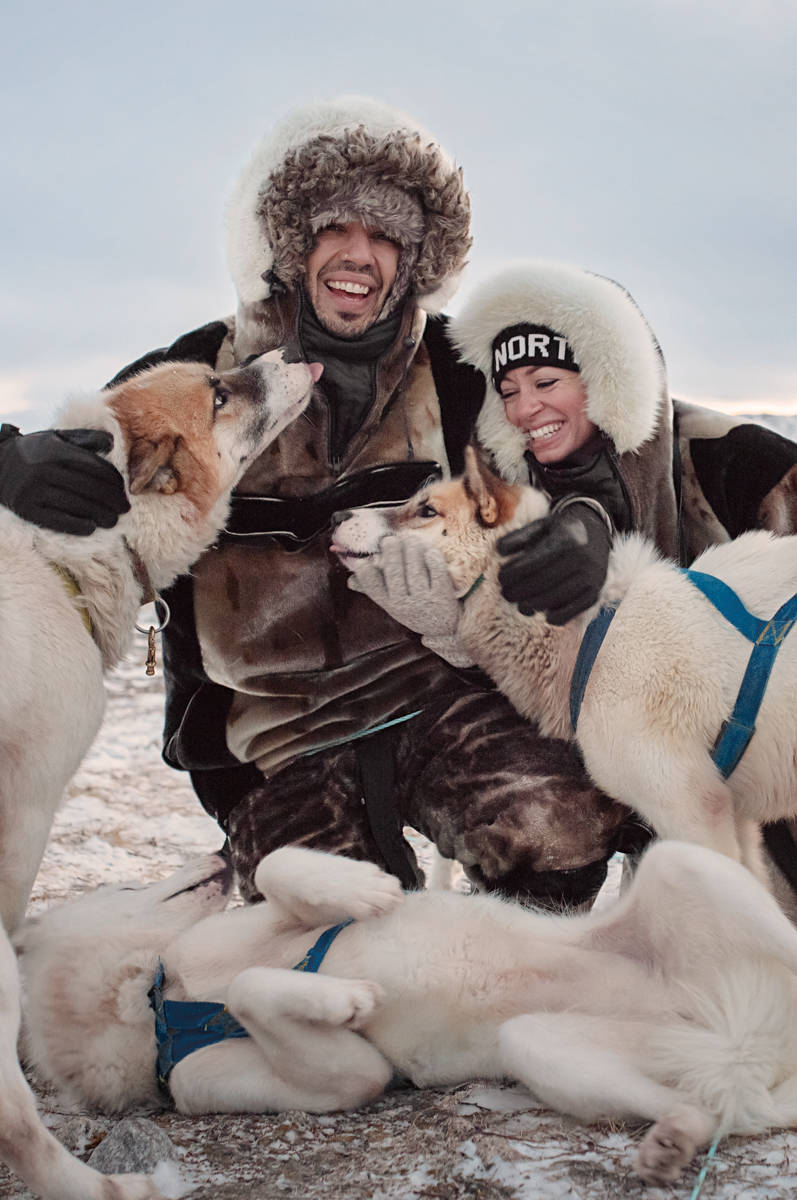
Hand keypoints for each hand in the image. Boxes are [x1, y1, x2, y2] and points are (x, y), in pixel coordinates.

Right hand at [0, 426, 129, 535]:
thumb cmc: (36, 452)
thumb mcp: (56, 439)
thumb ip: (84, 439)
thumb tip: (112, 442)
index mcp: (56, 452)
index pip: (93, 467)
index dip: (113, 480)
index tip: (126, 490)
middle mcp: (44, 470)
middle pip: (88, 488)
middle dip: (111, 499)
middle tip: (125, 508)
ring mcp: (34, 491)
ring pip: (75, 505)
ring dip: (99, 515)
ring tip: (112, 520)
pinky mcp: (27, 509)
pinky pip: (57, 520)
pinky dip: (76, 525)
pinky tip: (91, 527)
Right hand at [347, 534, 460, 635]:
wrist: (444, 628)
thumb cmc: (414, 609)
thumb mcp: (393, 604)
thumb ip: (375, 589)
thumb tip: (349, 581)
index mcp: (390, 604)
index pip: (373, 587)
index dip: (365, 572)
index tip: (363, 558)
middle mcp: (405, 603)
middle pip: (394, 572)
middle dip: (391, 551)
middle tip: (391, 539)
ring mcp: (424, 599)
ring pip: (415, 567)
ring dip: (412, 548)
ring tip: (410, 538)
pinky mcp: (442, 594)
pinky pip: (436, 570)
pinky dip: (432, 557)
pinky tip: (429, 550)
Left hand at [497, 501, 611, 624]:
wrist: (596, 530)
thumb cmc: (560, 530)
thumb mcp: (540, 525)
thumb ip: (519, 537)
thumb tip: (499, 551)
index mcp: (567, 539)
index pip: (534, 562)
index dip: (513, 573)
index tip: (500, 578)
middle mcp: (582, 558)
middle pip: (542, 583)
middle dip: (519, 591)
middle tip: (506, 594)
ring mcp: (591, 576)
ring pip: (555, 599)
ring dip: (533, 606)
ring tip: (520, 605)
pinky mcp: (595, 591)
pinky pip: (573, 611)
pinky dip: (557, 617)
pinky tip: (544, 615)